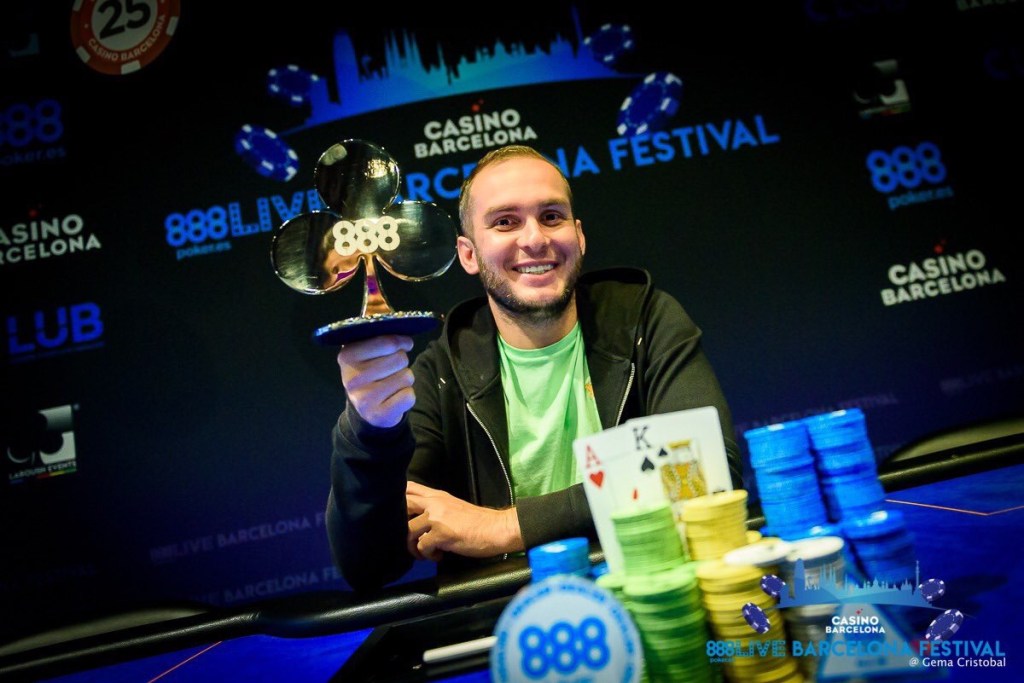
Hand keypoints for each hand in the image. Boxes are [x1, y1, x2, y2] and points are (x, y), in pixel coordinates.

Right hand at [337, 335, 414, 427]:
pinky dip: (407, 396)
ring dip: (405, 379)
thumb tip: (400, 333)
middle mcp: (352, 378)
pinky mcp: (378, 415)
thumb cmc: (370, 373)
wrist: (365, 408)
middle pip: (400, 359)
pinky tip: (394, 398)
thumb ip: (379, 337)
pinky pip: (409, 396)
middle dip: (401, 363)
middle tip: (390, 370)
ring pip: (407, 376)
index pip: (388, 342)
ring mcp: (364, 399)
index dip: (402, 342)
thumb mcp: (366, 352)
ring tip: (391, 384)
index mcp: (347, 356)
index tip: (404, 344)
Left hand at [406, 481, 522, 561]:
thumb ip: (436, 508)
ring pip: (408, 530)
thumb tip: (416, 520)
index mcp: (437, 496)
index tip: (397, 512)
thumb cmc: (478, 522)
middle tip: (409, 536)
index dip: (397, 497)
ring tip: (426, 552)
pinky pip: (422, 547)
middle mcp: (435, 503)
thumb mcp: (453, 507)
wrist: (497, 529)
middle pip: (403, 504)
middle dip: (399, 523)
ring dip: (413, 546)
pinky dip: (428, 555)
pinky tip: (439, 555)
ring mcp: (437, 517)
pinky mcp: (442, 534)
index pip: (409, 487)